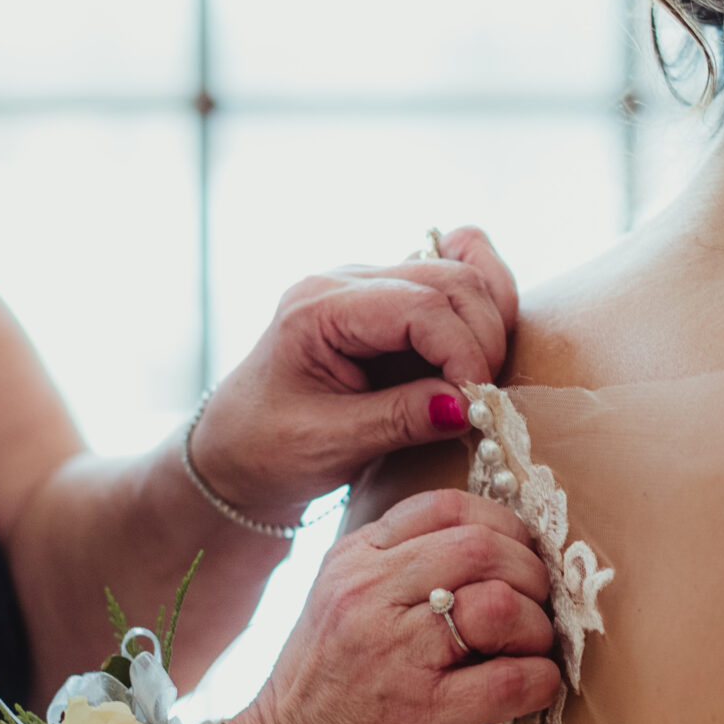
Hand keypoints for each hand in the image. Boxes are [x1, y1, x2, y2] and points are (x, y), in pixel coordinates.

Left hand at [190, 229, 520, 524]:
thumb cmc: (266, 449)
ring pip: (462, 272)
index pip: (419, 307)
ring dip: (488, 326)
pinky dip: (483, 306)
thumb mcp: (327, 444)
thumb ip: (398, 420)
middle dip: (482, 340)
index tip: (475, 409)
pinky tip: (479, 350)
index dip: (463, 353)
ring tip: (477, 385)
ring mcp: (372, 284)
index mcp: (319, 307)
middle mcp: (347, 280)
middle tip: (480, 404)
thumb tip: (466, 406)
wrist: (234, 452)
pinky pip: (453, 275)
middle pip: (452, 279)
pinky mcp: (392, 302)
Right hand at [236, 491, 561, 723]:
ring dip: (537, 628)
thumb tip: (488, 547)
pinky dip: (540, 681)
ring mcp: (395, 656)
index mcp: (353, 563)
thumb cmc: (327, 693)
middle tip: (537, 605)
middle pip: (481, 548)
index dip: (500, 524)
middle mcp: (369, 598)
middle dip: (529, 573)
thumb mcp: (341, 608)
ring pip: (501, 606)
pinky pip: (511, 680)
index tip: (518, 552)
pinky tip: (534, 689)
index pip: (444, 507)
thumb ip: (397, 571)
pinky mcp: (424, 716)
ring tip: (531, 650)